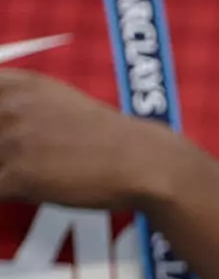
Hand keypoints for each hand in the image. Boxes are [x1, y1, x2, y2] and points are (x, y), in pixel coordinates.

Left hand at [0, 70, 181, 208]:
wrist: (143, 162)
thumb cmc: (105, 136)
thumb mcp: (56, 99)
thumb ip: (18, 102)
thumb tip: (4, 121)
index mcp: (19, 84)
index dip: (0, 123)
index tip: (11, 133)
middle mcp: (9, 106)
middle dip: (3, 152)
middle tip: (30, 159)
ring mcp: (12, 141)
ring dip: (6, 172)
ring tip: (36, 175)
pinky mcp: (17, 176)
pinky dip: (7, 194)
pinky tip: (32, 191)